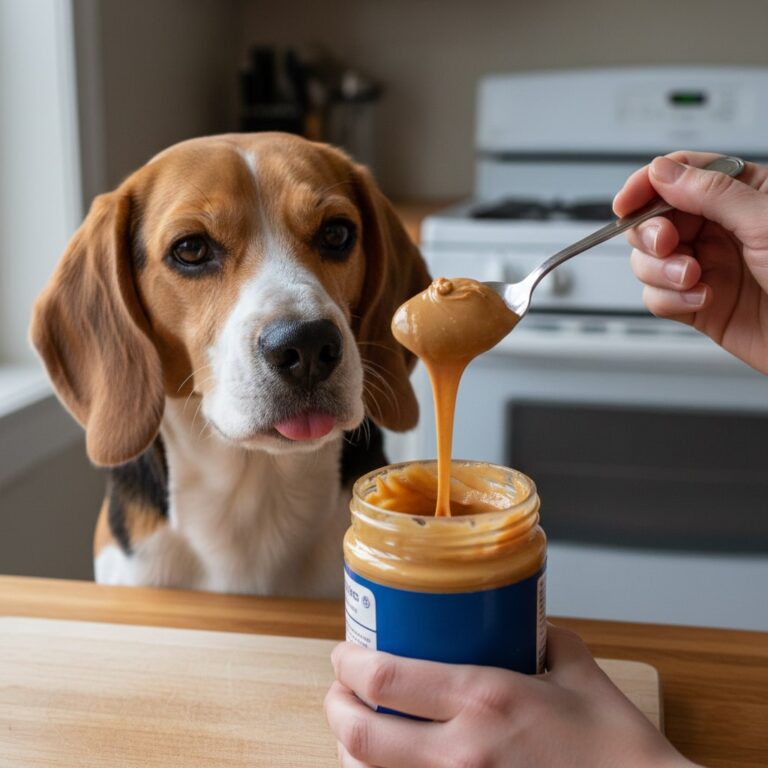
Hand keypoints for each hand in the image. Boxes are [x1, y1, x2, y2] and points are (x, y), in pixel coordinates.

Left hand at [325, 625, 694, 767]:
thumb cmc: (617, 747)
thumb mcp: (579, 671)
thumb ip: (543, 638)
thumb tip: (521, 623)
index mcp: (486, 700)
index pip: (386, 679)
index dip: (349, 664)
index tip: (344, 652)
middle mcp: (462, 753)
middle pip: (360, 734)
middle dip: (335, 706)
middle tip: (338, 688)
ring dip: (349, 750)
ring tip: (355, 726)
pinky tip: (383, 765)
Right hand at [613, 151, 767, 374]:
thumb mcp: (766, 221)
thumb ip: (712, 192)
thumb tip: (663, 172)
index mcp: (740, 195)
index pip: (678, 175)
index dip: (646, 184)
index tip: (626, 202)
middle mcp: (718, 229)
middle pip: (653, 219)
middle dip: (651, 233)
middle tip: (666, 243)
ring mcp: (706, 267)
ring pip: (648, 260)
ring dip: (661, 271)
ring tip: (693, 278)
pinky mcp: (697, 304)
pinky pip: (656, 297)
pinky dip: (669, 299)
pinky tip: (701, 299)